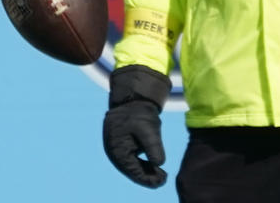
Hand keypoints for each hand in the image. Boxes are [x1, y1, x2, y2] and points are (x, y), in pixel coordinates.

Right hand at [103, 65, 170, 187]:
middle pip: (132, 170)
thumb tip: (159, 163)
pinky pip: (133, 156)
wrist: (132, 96)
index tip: (162, 182)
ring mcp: (118, 147)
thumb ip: (153, 146)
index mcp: (117, 150)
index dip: (148, 179)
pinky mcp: (123, 142)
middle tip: (163, 180)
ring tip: (161, 175)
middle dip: (148, 176)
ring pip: (133, 164)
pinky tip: (155, 164)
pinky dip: (143, 161)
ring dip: (146, 170)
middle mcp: (115, 152)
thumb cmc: (139, 111)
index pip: (134, 171)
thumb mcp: (149, 128)